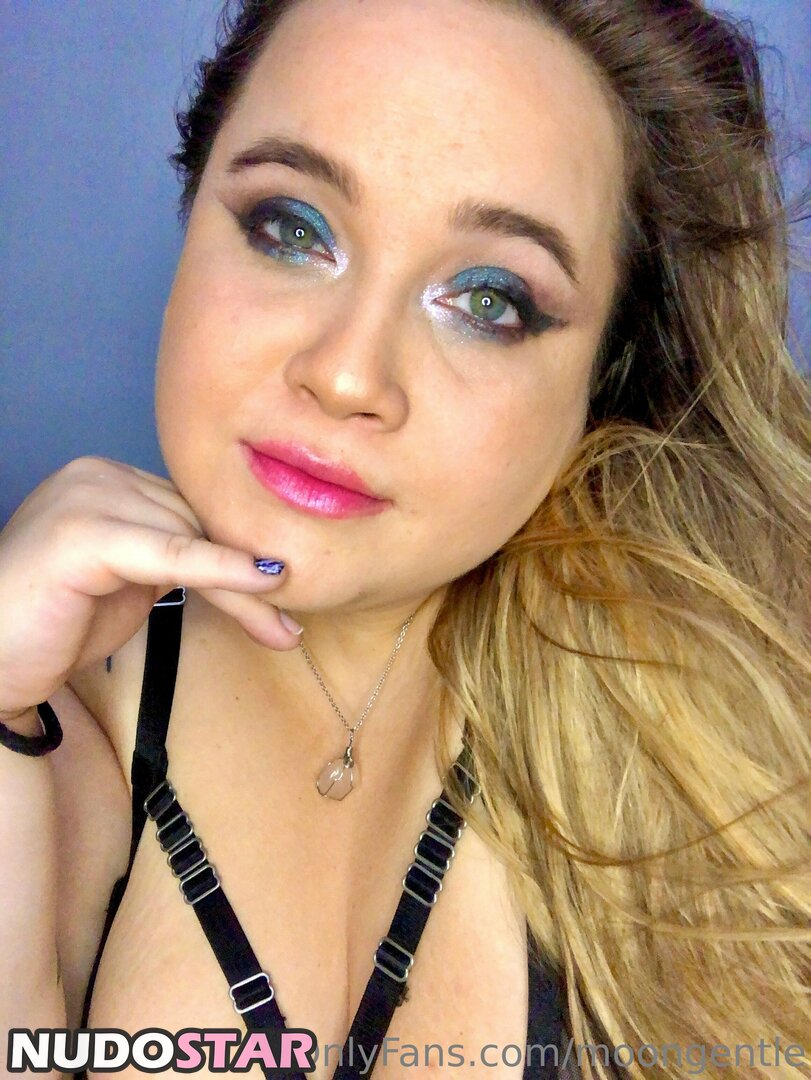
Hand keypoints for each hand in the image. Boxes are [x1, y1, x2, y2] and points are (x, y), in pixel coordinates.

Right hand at [0, 456, 298, 719]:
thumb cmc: (54, 624)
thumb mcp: (131, 581)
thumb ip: (177, 556)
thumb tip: (256, 562)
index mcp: (109, 478)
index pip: (193, 510)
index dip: (239, 554)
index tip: (287, 594)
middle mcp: (98, 475)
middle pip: (199, 522)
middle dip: (247, 578)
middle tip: (288, 628)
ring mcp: (87, 496)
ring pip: (195, 539)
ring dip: (242, 590)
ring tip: (279, 631)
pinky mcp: (84, 532)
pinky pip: (172, 553)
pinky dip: (219, 569)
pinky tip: (262, 583)